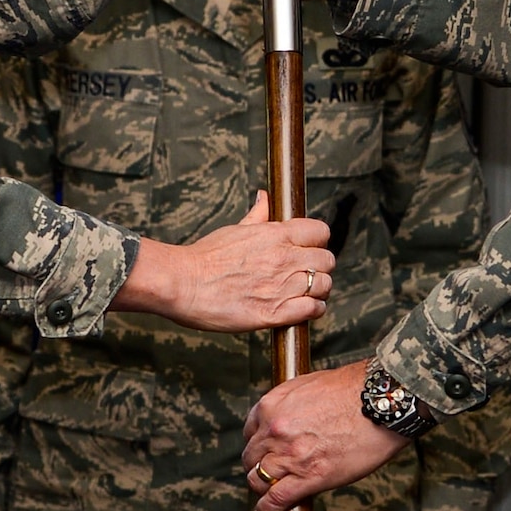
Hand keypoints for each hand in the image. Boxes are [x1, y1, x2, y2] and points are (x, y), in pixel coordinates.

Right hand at [112, 191, 333, 331]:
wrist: (183, 283)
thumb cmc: (204, 256)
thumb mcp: (235, 229)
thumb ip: (257, 215)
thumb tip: (264, 197)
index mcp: (275, 234)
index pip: (320, 232)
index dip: (318, 241)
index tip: (309, 249)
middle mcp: (283, 258)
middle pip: (327, 260)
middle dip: (320, 267)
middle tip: (307, 274)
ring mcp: (281, 286)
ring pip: (324, 285)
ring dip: (319, 290)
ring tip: (307, 294)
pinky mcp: (274, 313)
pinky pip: (312, 310)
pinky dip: (313, 310)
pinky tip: (303, 309)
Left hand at [241, 360, 407, 510]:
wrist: (380, 401)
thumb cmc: (353, 389)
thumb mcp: (310, 385)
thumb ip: (292, 403)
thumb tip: (291, 417)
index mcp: (273, 405)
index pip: (250, 431)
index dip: (258, 444)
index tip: (264, 451)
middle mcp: (275, 430)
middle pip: (252, 457)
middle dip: (258, 465)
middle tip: (268, 472)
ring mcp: (290, 455)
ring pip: (259, 479)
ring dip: (262, 487)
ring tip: (267, 494)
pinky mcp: (309, 477)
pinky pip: (276, 499)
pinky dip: (266, 510)